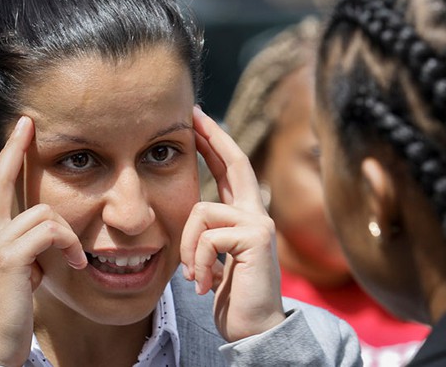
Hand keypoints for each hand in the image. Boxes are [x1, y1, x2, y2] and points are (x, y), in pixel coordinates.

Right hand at [0, 117, 87, 365]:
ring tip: (76, 261)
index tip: (19, 129)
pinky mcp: (7, 259)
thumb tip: (50, 230)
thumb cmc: (12, 312)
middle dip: (15, 149)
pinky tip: (76, 267)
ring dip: (70, 236)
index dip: (6, 156)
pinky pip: (50, 232)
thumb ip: (29, 245)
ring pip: (44, 213)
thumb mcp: (22, 271)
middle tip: (29, 123)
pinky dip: (70, 246)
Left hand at [181, 106, 285, 341]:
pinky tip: (204, 283)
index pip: (231, 170)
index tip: (198, 120)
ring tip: (193, 276)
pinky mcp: (255, 238)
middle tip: (193, 116)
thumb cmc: (232, 298)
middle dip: (212, 137)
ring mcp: (259, 224)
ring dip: (187, 248)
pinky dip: (196, 263)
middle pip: (235, 162)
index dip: (216, 143)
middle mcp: (257, 214)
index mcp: (246, 217)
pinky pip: (207, 236)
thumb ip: (209, 234)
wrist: (254, 330)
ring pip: (202, 211)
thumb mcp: (214, 259)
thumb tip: (194, 214)